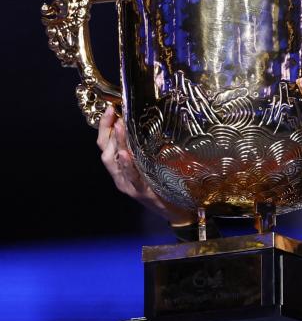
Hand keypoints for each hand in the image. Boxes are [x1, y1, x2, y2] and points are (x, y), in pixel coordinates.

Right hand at [97, 105, 194, 225]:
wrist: (176, 211)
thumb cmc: (164, 186)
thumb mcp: (151, 164)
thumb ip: (145, 149)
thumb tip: (147, 124)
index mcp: (120, 168)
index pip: (106, 144)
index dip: (105, 126)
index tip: (110, 109)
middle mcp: (120, 176)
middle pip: (105, 150)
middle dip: (107, 130)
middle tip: (113, 113)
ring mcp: (128, 185)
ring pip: (114, 162)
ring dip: (117, 142)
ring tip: (119, 126)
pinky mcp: (140, 192)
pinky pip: (131, 177)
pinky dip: (126, 165)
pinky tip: (125, 155)